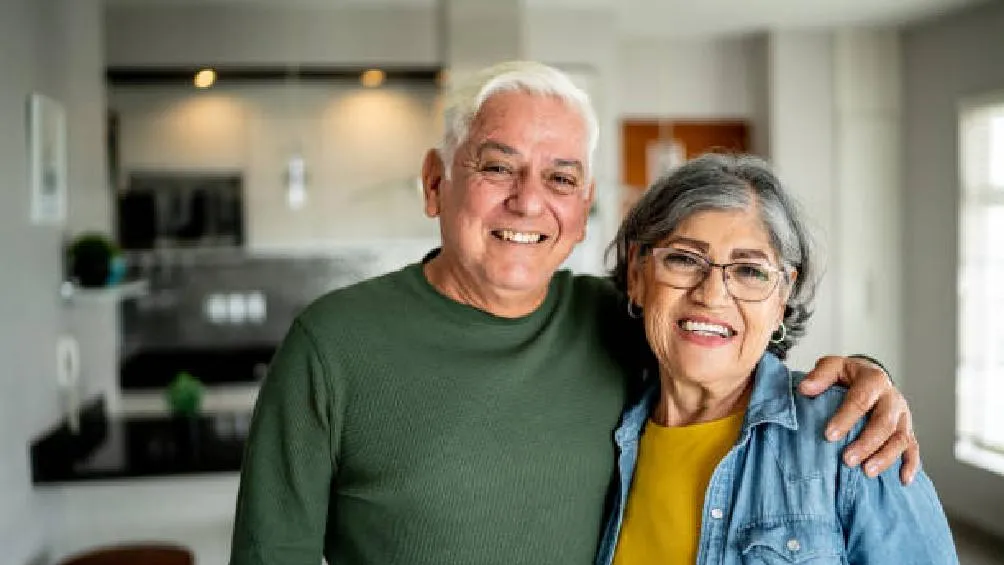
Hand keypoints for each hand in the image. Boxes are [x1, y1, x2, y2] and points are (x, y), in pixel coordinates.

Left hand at [799, 356, 919, 484]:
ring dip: (885, 457)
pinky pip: (913, 448)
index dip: (846, 418)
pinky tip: (903, 480)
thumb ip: (820, 376)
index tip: (829, 436)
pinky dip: (910, 465)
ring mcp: (903, 416)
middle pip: (884, 422)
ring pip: (901, 438)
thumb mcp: (833, 367)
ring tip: (867, 472)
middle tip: (847, 460)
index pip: (861, 399)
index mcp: (874, 379)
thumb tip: (805, 389)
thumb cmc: (848, 375)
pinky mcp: (908, 430)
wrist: (871, 377)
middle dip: (867, 443)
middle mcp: (892, 398)